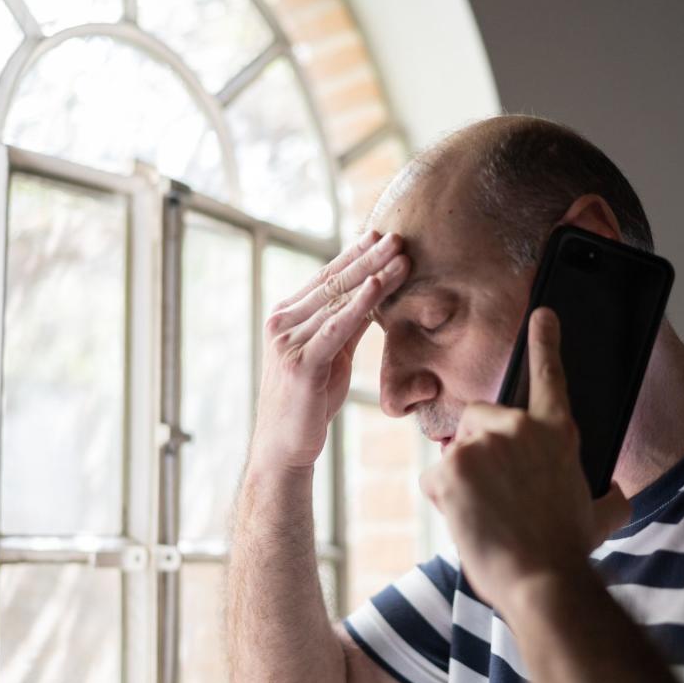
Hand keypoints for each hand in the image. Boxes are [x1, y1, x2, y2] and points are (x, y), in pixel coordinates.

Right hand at [249, 230, 409, 472]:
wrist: (284, 446)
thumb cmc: (310, 402)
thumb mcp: (331, 355)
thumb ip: (345, 325)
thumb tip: (374, 295)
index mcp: (286, 316)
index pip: (326, 279)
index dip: (354, 255)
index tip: (380, 235)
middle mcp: (282, 322)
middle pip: (333, 283)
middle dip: (368, 257)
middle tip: (397, 236)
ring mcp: (288, 341)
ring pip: (338, 300)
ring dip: (373, 275)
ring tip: (401, 255)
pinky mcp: (301, 363)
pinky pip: (336, 328)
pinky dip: (359, 305)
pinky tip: (379, 286)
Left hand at [418, 307, 630, 605]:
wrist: (544, 580)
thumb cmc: (569, 551)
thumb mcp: (600, 515)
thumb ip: (606, 493)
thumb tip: (618, 494)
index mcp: (556, 432)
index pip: (549, 375)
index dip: (545, 342)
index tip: (542, 312)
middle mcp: (517, 427)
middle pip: (478, 419)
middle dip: (479, 449)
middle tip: (497, 493)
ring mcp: (481, 444)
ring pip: (455, 453)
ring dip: (464, 481)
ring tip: (490, 515)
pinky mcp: (451, 466)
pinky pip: (436, 480)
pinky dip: (446, 503)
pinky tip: (470, 522)